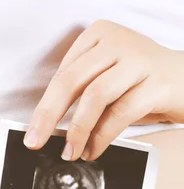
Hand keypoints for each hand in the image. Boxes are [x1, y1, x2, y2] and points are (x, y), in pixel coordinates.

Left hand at [24, 19, 183, 160]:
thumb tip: (48, 126)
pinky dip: (101, 137)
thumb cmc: (141, 83)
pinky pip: (120, 113)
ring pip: (95, 96)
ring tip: (71, 152)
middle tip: (36, 142)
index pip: (63, 74)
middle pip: (71, 81)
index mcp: (99, 36)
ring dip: (78, 131)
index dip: (44, 107)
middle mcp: (117, 42)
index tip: (32, 132)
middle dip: (49, 116)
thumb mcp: (108, 78)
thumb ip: (81, 92)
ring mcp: (138, 60)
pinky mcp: (156, 83)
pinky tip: (93, 150)